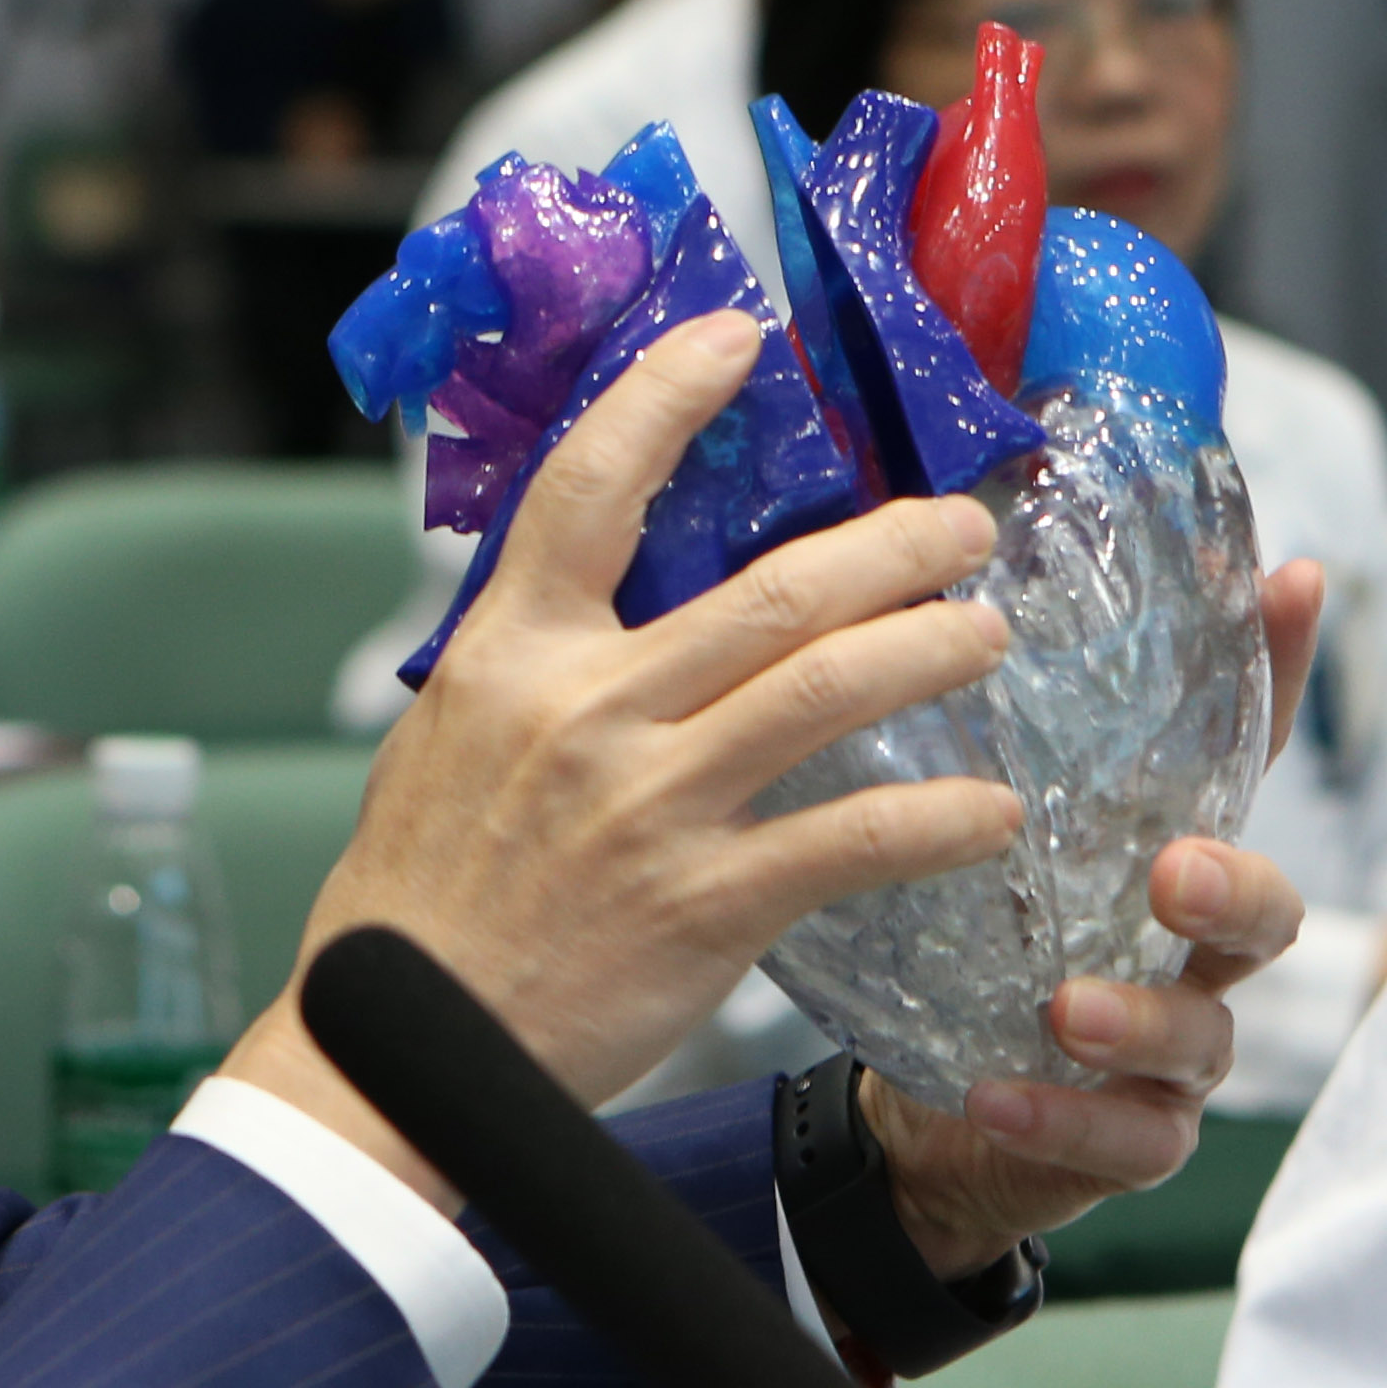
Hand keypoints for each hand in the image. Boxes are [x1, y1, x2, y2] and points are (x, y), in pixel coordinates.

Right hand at [224, 311, 1025, 1204]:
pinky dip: (939, 819)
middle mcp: (586, 710)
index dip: (668, 395)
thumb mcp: (449, 738)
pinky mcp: (702, 905)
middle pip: (774, 589)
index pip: (592, 483)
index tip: (737, 339)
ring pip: (829, 689)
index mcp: (511, 653)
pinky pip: (851, 839)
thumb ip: (534, 664)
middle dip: (895, 545)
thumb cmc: (421, 897)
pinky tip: (991, 812)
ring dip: (933, 648)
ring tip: (987, 635)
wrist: (395, 1048)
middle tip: (962, 527)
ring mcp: (650, 805)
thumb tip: (615, 598)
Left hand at [871, 557, 1326, 1275]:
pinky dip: (1063, 1119)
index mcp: (1170, 857)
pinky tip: (996, 1095)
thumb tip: (935, 593)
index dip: (1277, 670)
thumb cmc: (981, 959)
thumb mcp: (982, 846)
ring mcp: (1176, 1055)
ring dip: (1138, 1019)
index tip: (1292, 582)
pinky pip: (1126, 1142)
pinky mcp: (1134, 1141)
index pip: (1240, 753)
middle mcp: (1196, 953)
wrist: (937, 1117)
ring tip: (1064, 1006)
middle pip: (1267, 911)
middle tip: (1175, 868)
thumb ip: (992, 750)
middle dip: (1233, 886)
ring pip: (1201, 1038)